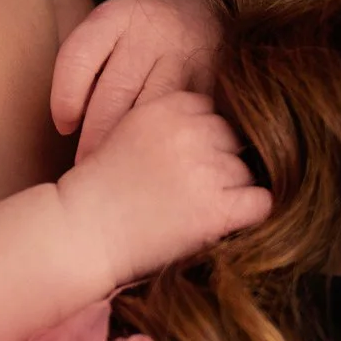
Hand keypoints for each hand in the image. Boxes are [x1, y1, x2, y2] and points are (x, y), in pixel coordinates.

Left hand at [51, 0, 229, 153]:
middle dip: (95, 138)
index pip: (78, 58)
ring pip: (150, 111)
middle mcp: (152, 31)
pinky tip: (155, 156)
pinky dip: (165, 141)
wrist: (205, 15)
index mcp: (117, 15)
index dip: (64, 100)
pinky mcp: (214, 80)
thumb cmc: (143, 36)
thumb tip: (67, 127)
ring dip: (129, 146)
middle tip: (85, 168)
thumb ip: (88, 67)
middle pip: (114, 94)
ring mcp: (187, 56)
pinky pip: (182, 119)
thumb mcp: (112, 31)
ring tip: (116, 173)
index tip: (65, 127)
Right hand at [56, 88, 270, 289]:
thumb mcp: (127, 133)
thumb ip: (167, 125)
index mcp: (167, 107)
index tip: (188, 161)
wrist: (80, 232)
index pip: (211, 111)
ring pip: (246, 171)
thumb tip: (213, 132)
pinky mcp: (216, 208)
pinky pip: (261, 201)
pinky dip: (251, 211)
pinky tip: (230, 220)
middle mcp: (190, 132)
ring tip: (199, 210)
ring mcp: (206, 170)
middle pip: (233, 139)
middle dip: (220, 162)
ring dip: (231, 190)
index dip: (203, 138)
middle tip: (195, 189)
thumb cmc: (96, 191)